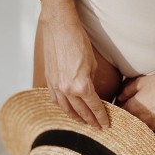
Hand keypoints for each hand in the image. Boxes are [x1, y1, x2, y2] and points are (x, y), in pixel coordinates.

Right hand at [40, 11, 108, 128]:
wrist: (59, 28)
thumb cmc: (78, 42)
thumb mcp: (92, 62)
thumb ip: (91, 80)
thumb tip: (90, 89)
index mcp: (82, 85)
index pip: (94, 107)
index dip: (101, 117)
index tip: (105, 124)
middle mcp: (67, 90)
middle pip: (81, 111)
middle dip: (90, 120)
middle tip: (96, 126)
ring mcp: (56, 86)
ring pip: (66, 108)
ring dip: (75, 117)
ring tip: (82, 122)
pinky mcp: (48, 80)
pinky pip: (55, 99)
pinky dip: (62, 107)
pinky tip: (66, 108)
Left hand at [117, 68, 154, 139]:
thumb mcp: (140, 82)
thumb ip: (127, 90)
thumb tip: (119, 97)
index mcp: (134, 107)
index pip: (119, 113)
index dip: (116, 111)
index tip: (114, 110)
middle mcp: (142, 119)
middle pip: (128, 124)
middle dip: (124, 121)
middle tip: (122, 117)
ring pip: (140, 132)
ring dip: (135, 129)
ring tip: (132, 125)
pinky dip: (151, 137)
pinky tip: (147, 134)